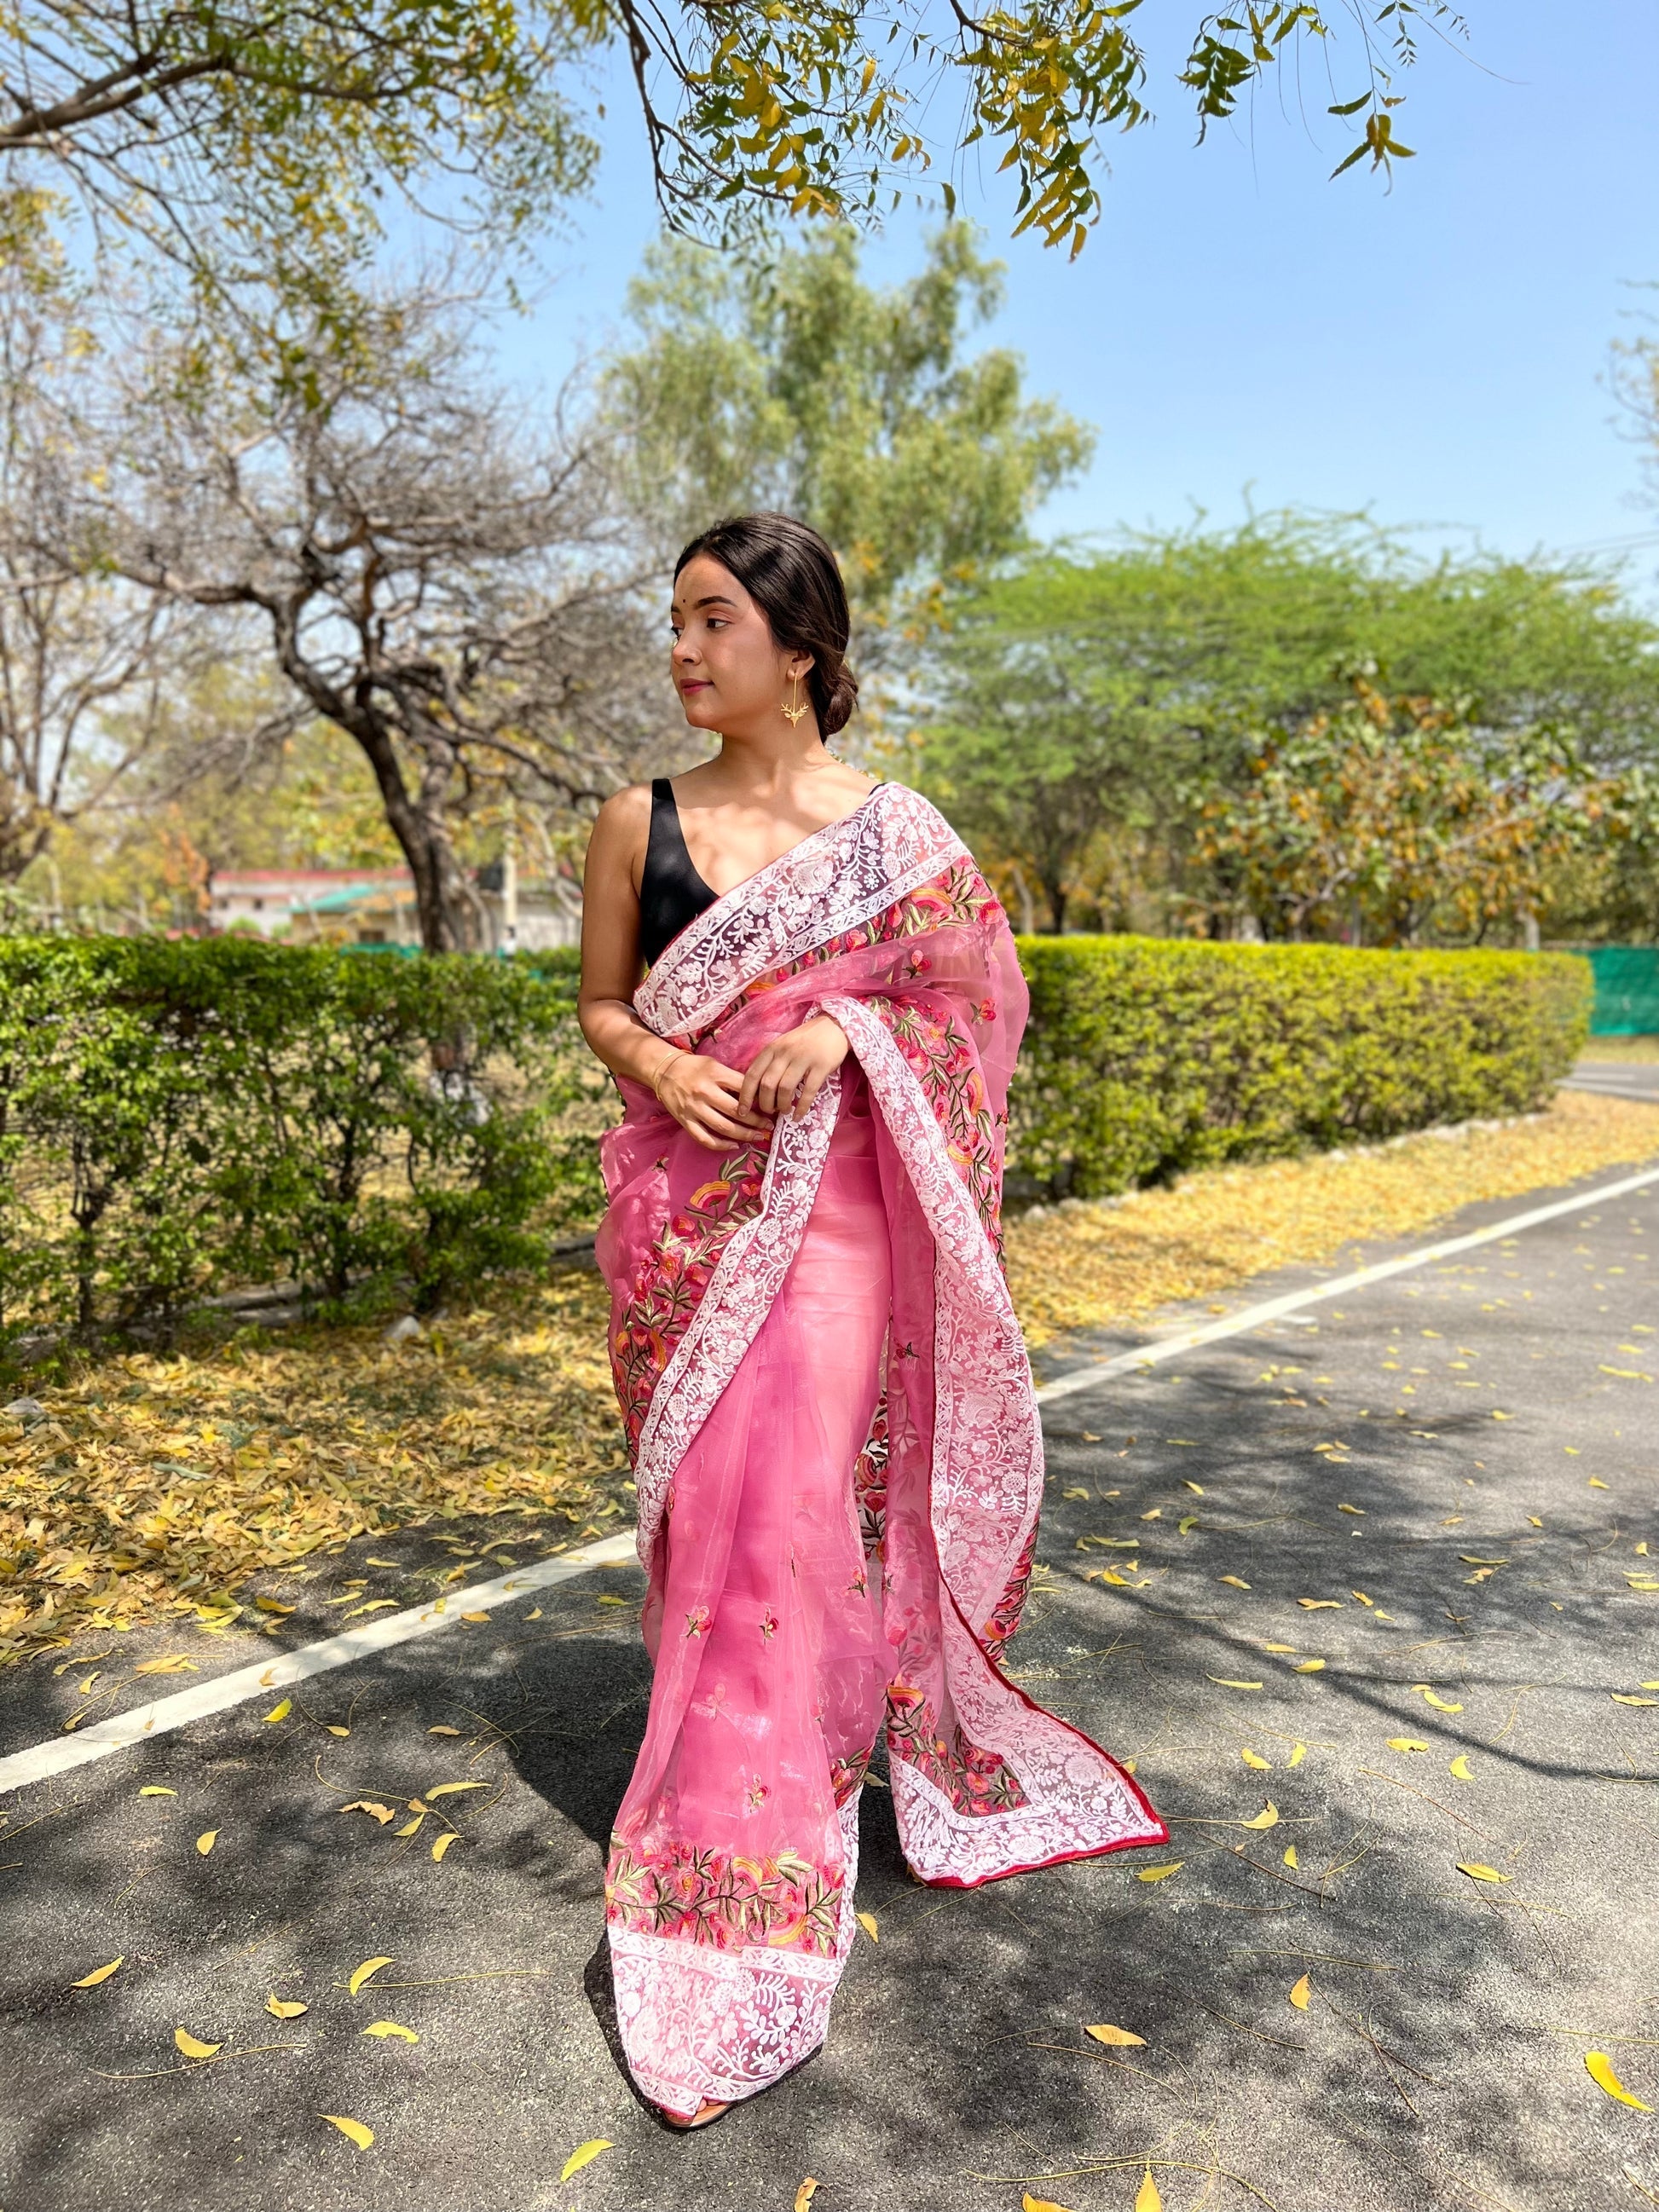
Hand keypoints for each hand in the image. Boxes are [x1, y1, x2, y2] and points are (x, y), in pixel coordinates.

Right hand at [653, 1048, 775, 1152]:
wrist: (664, 1071)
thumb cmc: (694, 1067)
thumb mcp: (715, 1065)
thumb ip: (733, 1078)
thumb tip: (757, 1094)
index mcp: (715, 1074)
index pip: (743, 1088)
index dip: (760, 1099)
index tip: (770, 1106)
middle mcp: (705, 1092)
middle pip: (736, 1111)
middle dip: (756, 1121)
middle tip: (769, 1126)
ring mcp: (694, 1108)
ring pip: (723, 1127)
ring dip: (744, 1135)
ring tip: (758, 1137)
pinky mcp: (685, 1121)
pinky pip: (704, 1138)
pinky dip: (721, 1145)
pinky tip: (734, 1146)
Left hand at [737, 1013, 849, 1122]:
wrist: (833, 1027)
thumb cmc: (804, 1041)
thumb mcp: (782, 1046)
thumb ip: (769, 1064)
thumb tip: (756, 1092)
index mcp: (771, 1048)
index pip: (752, 1074)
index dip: (745, 1095)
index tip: (741, 1111)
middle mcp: (784, 1053)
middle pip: (767, 1084)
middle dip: (765, 1104)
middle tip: (769, 1111)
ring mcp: (803, 1059)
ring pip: (785, 1088)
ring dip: (782, 1105)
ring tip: (785, 1111)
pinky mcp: (821, 1066)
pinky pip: (808, 1091)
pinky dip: (801, 1107)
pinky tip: (798, 1116)